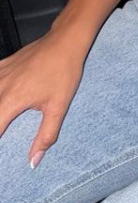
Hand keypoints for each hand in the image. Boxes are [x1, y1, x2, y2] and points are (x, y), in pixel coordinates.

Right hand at [0, 29, 90, 166]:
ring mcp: (0, 73)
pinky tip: (0, 94)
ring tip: (2, 117)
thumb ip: (46, 136)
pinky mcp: (3, 64)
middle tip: (3, 130)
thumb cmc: (63, 72)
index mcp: (12, 100)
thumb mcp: (58, 107)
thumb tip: (34, 161)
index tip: (0, 153)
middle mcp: (1, 87)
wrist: (65, 41)